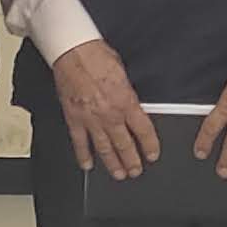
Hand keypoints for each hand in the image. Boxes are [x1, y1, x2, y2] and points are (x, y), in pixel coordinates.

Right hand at [49, 41, 158, 177]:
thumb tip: (134, 106)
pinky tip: (88, 165)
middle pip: (124, 144)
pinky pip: (79, 143)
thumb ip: (129, 95)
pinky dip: (83, 156)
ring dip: (112, 163)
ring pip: (104, 148)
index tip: (153, 155)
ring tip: (118, 174)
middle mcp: (109, 114)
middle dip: (132, 161)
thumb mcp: (124, 74)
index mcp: (126, 102)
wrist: (73, 52)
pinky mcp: (74, 119)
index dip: (150, 145)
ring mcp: (90, 119)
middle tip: (136, 171)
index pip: (143, 130)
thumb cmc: (97, 56)